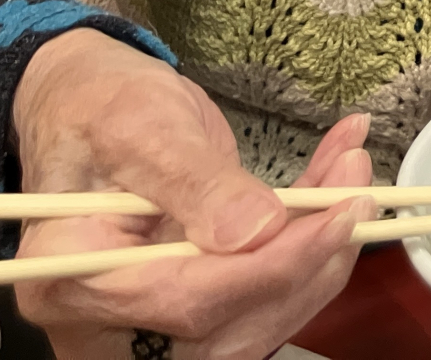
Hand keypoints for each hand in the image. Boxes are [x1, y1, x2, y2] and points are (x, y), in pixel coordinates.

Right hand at [10, 28, 373, 358]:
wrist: (90, 110)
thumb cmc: (100, 109)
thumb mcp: (143, 127)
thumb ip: (195, 182)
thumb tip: (257, 231)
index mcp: (72, 274)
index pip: (188, 298)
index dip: (273, 265)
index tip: (340, 217)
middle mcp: (107, 316)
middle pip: (229, 321)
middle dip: (309, 257)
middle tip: (358, 190)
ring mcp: (148, 318)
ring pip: (258, 315)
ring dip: (321, 250)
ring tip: (352, 175)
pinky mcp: (191, 303)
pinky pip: (263, 294)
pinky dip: (309, 245)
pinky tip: (335, 189)